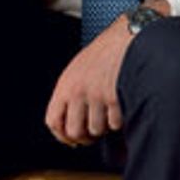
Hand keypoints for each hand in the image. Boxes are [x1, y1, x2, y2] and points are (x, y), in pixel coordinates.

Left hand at [45, 17, 129, 145]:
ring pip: (97, 130)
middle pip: (75, 132)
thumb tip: (68, 128)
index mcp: (65, 86)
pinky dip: (119, 120)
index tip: (70, 140)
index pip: (53, 122)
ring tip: (107, 110)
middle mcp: (78, 92)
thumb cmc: (102, 56)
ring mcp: (98, 96)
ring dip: (104, 126)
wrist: (126, 39)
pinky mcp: (117, 98)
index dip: (61, 136)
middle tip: (92, 133)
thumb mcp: (77, 72)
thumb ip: (70, 96)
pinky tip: (120, 105)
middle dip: (85, 136)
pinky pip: (116, 124)